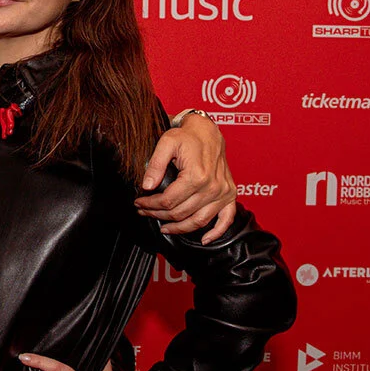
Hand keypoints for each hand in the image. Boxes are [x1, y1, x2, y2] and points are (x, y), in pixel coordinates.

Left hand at [134, 114, 235, 243]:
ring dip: (179, 228)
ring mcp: (223, 193)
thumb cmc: (187, 136)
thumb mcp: (166, 143)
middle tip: (145, 211)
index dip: (150, 204)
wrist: (207, 131)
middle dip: (158, 215)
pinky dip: (217, 232)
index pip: (168, 201)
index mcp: (197, 176)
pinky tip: (205, 239)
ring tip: (163, 226)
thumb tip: (147, 186)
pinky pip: (226, 219)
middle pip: (181, 213)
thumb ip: (155, 164)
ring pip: (198, 221)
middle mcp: (212, 187)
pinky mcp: (230, 195)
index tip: (139, 202)